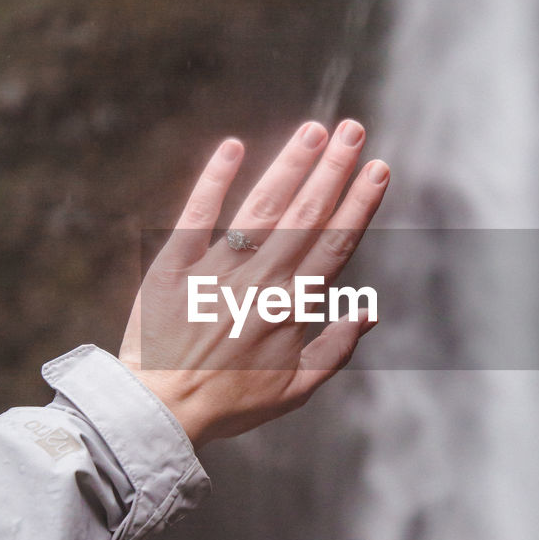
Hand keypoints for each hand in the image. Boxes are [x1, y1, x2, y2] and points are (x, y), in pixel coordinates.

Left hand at [119, 119, 389, 446]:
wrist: (161, 410)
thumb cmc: (231, 403)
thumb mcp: (296, 389)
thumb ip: (337, 349)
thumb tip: (370, 310)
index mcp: (292, 308)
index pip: (335, 244)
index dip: (359, 204)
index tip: (378, 168)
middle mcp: (260, 281)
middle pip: (306, 215)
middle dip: (333, 168)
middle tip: (353, 129)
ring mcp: (217, 269)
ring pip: (262, 207)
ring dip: (290, 165)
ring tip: (313, 129)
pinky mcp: (175, 265)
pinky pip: (197, 215)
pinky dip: (214, 180)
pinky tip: (232, 147)